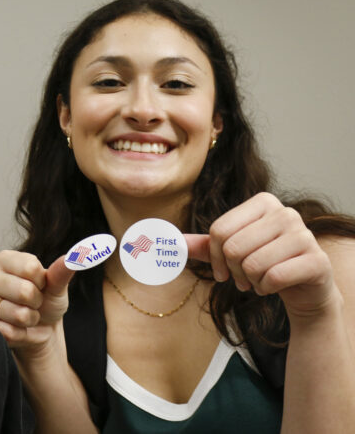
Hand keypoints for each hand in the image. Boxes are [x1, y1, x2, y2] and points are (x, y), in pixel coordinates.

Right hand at [0, 250, 73, 354]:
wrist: (41, 329)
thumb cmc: (47, 302)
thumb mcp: (57, 285)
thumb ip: (62, 271)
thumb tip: (75, 257)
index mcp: (6, 259)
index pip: (30, 267)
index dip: (42, 281)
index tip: (40, 284)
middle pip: (24, 291)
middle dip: (37, 302)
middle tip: (34, 303)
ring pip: (19, 314)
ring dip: (30, 319)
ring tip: (27, 315)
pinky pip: (10, 332)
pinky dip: (22, 333)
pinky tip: (18, 327)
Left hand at [185, 192, 336, 318]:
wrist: (305, 286)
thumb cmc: (264, 263)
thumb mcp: (231, 252)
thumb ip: (204, 245)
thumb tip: (173, 242)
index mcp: (263, 202)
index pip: (219, 230)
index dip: (214, 257)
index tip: (222, 270)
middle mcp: (286, 213)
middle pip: (233, 248)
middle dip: (233, 271)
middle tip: (243, 279)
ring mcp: (305, 235)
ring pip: (253, 264)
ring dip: (250, 281)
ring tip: (260, 280)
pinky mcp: (317, 260)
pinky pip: (274, 277)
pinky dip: (267, 288)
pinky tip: (274, 286)